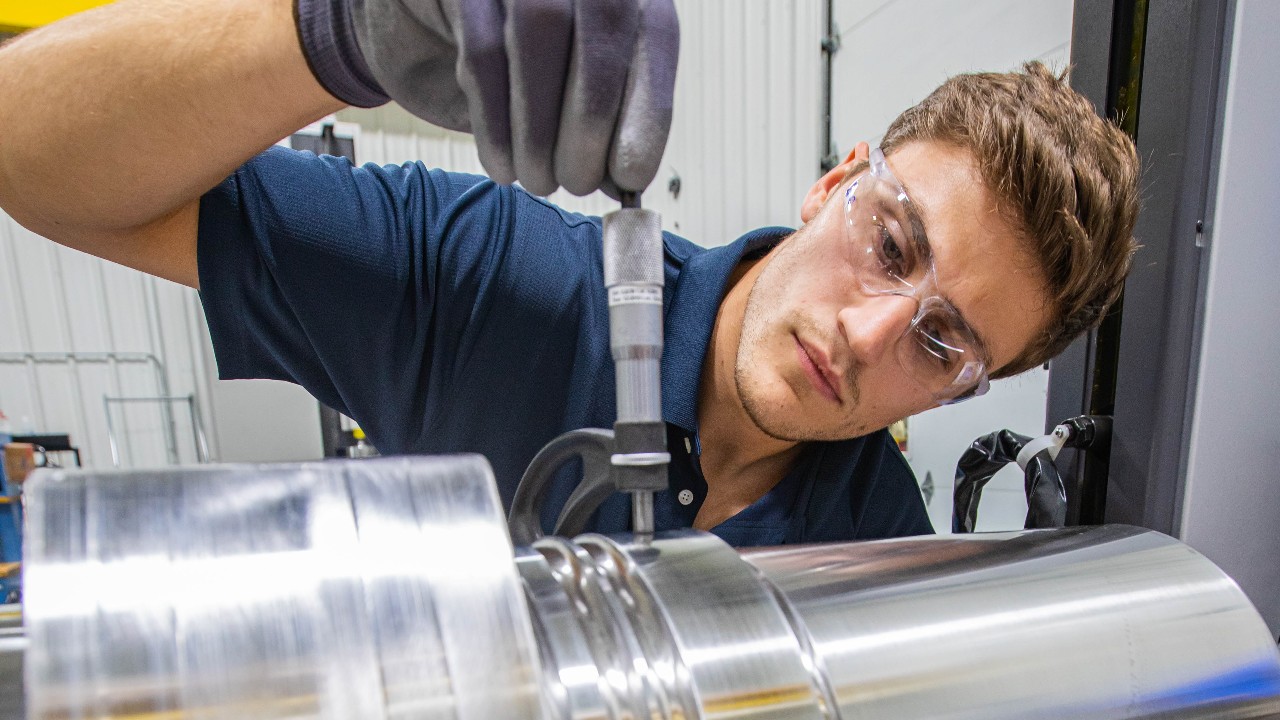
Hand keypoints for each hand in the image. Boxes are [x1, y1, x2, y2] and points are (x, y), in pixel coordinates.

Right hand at [297, 0, 679, 197]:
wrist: (419, 31)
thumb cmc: (510, 71)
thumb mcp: (566, 96)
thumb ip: (602, 129)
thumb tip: (626, 185)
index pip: (654, 30)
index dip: (648, 107)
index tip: (632, 177)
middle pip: (604, 20)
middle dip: (594, 116)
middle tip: (579, 182)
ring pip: (540, 28)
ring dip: (542, 125)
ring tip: (540, 180)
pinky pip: (481, 49)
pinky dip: (497, 123)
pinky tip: (503, 168)